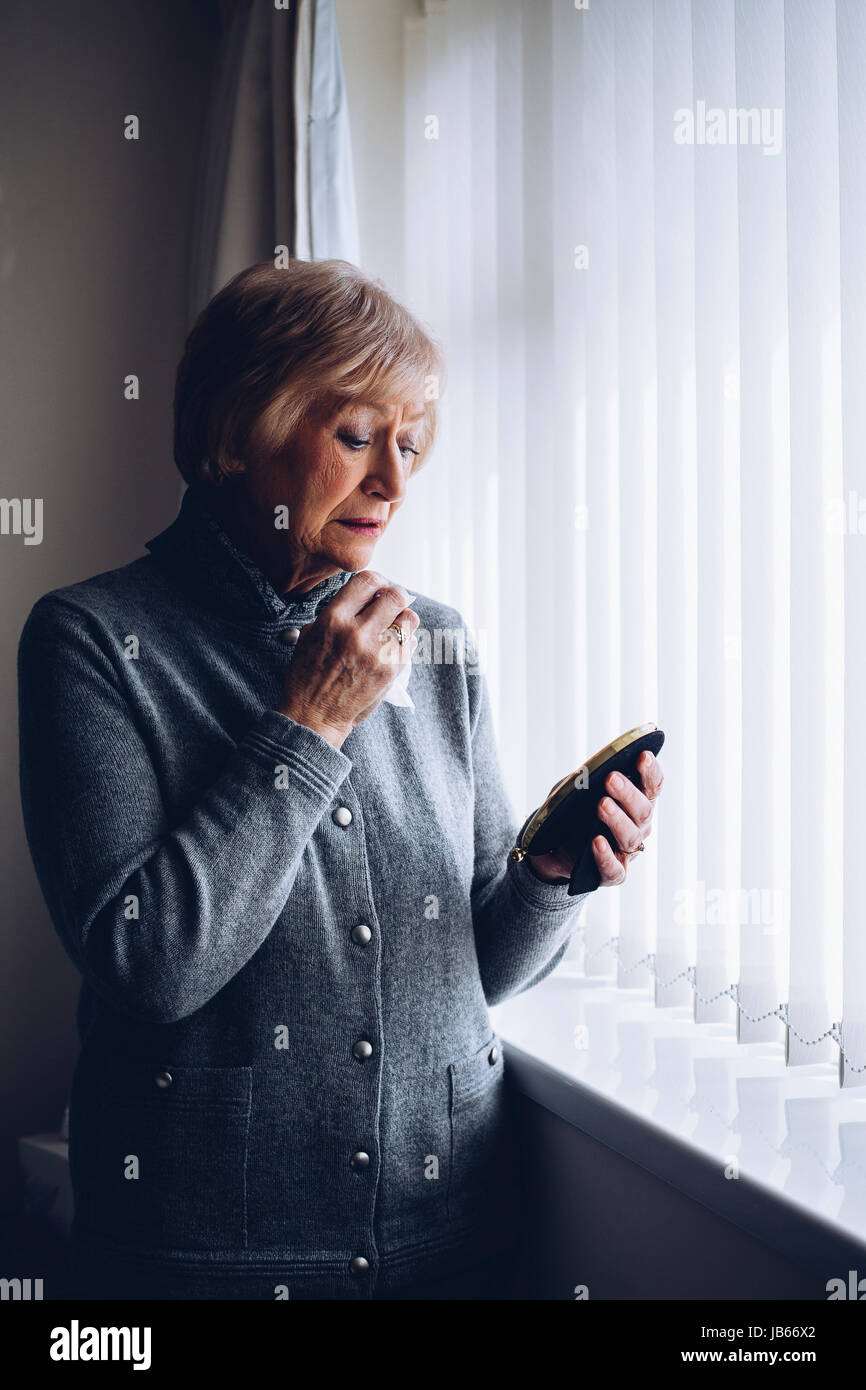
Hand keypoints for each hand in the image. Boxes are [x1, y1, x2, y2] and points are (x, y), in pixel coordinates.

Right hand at [276, 570, 419, 747]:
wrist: (314, 715)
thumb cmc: (308, 675)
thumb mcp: (311, 634)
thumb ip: (337, 613)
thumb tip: (365, 598)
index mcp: (333, 618)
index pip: (367, 581)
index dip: (376, 581)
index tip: (376, 588)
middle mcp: (358, 632)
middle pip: (395, 595)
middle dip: (395, 595)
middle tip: (390, 603)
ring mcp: (378, 652)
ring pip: (409, 618)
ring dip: (402, 618)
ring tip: (392, 626)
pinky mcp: (392, 669)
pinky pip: (411, 642)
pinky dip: (405, 640)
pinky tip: (393, 645)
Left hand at [527, 750, 663, 885]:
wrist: (554, 847)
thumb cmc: (573, 812)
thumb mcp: (575, 790)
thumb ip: (585, 780)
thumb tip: (589, 771)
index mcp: (636, 802)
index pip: (652, 786)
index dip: (650, 771)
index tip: (642, 755)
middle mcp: (638, 827)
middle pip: (643, 811)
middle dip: (628, 793)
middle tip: (610, 779)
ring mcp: (627, 852)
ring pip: (630, 837)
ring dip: (617, 819)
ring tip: (601, 804)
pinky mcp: (612, 874)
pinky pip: (614, 869)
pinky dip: (606, 856)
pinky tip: (596, 842)